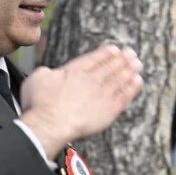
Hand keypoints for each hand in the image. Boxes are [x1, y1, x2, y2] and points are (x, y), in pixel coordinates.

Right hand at [19, 45, 144, 157]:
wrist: (49, 125)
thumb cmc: (40, 104)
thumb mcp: (37, 78)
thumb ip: (49, 72)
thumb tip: (52, 73)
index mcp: (75, 71)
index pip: (95, 58)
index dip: (106, 53)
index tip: (114, 49)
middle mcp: (91, 80)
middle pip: (110, 66)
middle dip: (122, 59)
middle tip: (132, 53)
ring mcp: (102, 95)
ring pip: (120, 79)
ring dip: (130, 70)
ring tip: (137, 63)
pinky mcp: (109, 111)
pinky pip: (124, 96)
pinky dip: (132, 88)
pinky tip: (138, 81)